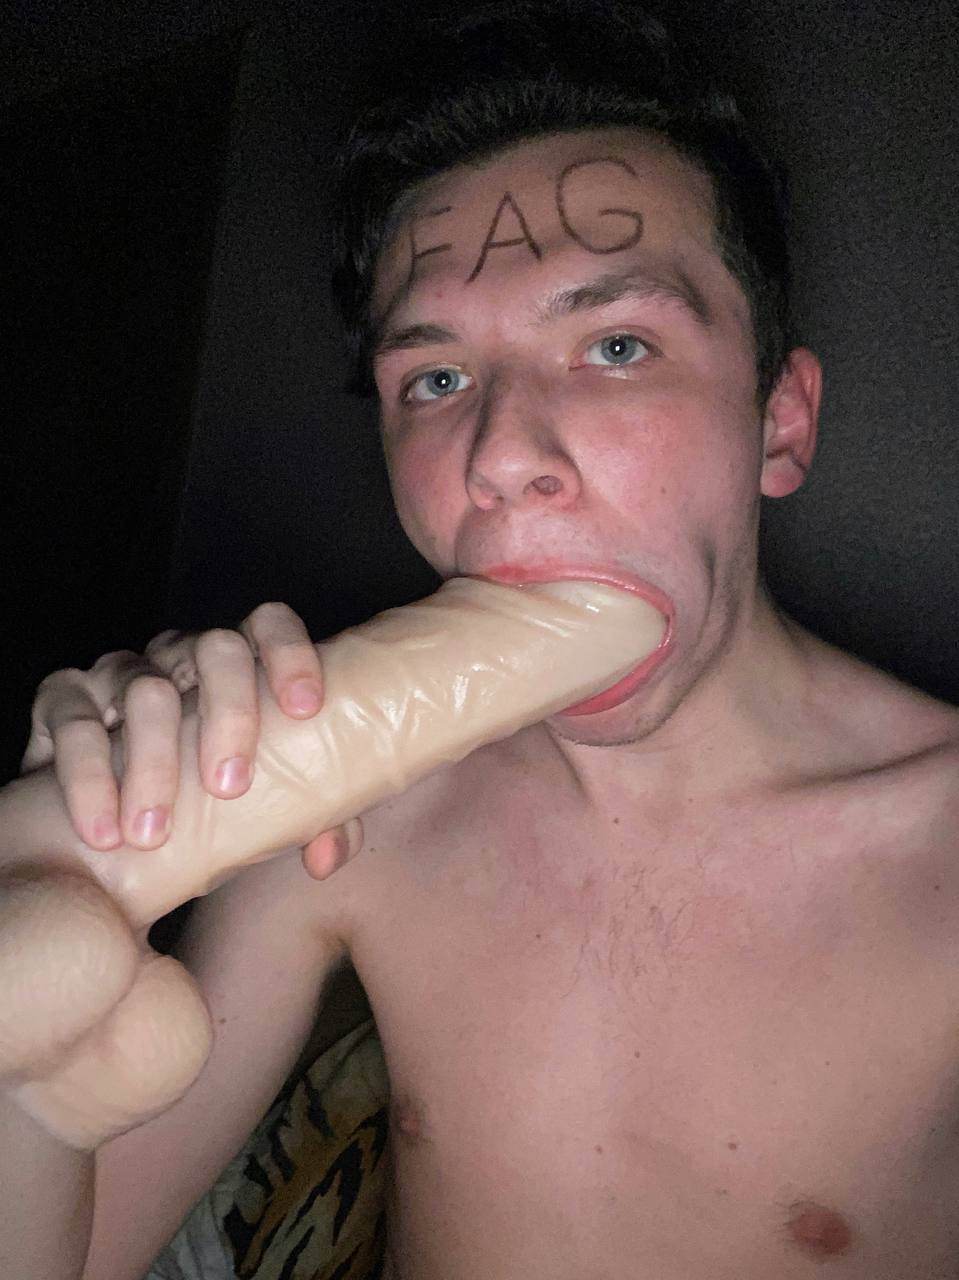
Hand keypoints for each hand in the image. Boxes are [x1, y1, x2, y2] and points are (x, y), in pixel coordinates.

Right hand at [20, 603, 361, 879]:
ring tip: (154, 834)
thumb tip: (326, 856)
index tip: (306, 709)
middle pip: (217, 648)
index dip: (290, 655)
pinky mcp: (62, 699)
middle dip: (231, 714)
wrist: (111, 825)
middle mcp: (182, 657)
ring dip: (153, 764)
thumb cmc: (207, 799)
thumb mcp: (263, 809)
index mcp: (238, 668)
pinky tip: (104, 831)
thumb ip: (310, 823)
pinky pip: (72, 721)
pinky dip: (87, 779)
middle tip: (230, 788)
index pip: (269, 627)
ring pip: (145, 688)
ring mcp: (121, 672)